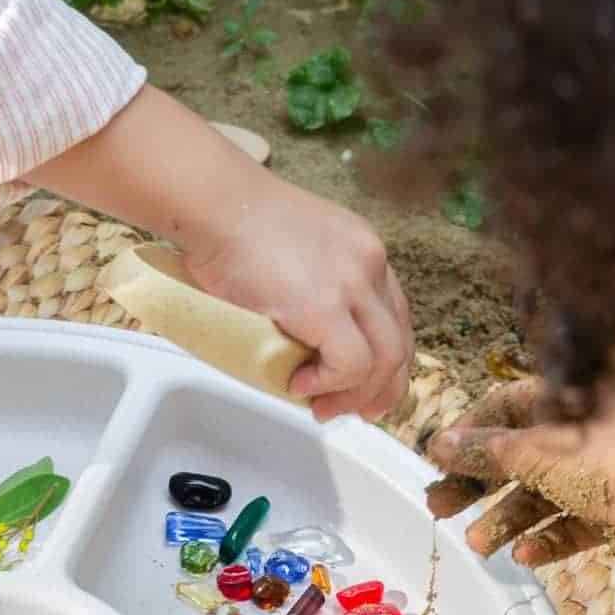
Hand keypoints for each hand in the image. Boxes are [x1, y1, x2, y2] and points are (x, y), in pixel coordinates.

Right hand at [181, 178, 413, 422]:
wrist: (214, 202)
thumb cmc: (232, 221)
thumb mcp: (294, 249)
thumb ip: (312, 286)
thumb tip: (301, 338)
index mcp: (364, 250)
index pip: (395, 315)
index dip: (385, 360)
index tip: (363, 386)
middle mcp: (370, 264)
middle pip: (400, 341)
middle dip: (381, 388)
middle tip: (352, 411)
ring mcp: (353, 283)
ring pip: (385, 358)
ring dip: (357, 394)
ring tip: (323, 407)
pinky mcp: (326, 305)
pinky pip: (351, 364)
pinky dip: (330, 384)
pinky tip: (301, 384)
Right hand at [425, 379, 614, 564]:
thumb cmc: (605, 458)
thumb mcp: (535, 451)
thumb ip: (487, 451)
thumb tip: (440, 443)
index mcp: (561, 406)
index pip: (503, 410)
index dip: (469, 433)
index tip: (438, 460)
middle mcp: (578, 439)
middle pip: (515, 461)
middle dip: (477, 486)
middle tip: (440, 509)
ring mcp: (597, 480)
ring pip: (539, 499)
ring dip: (505, 522)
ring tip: (479, 546)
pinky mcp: (612, 518)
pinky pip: (570, 528)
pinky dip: (545, 541)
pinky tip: (523, 555)